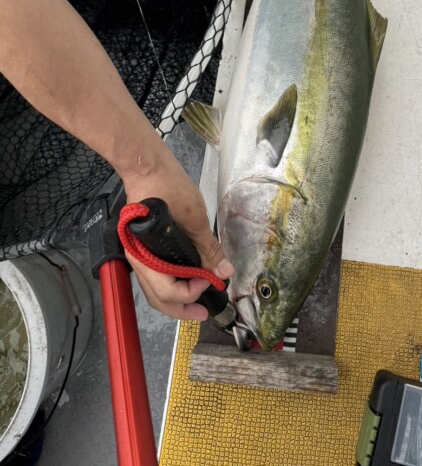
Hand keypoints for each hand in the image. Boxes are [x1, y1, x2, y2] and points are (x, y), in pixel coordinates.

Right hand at [122, 155, 233, 320]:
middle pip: (157, 298)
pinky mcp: (142, 247)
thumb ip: (209, 249)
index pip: (166, 291)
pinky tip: (185, 279)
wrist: (148, 166)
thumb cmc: (167, 187)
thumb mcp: (195, 218)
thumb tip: (224, 272)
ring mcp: (138, 254)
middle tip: (203, 313)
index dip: (190, 294)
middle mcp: (137, 259)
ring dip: (176, 298)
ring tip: (197, 300)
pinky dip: (170, 283)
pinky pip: (154, 275)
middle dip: (181, 309)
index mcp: (145, 255)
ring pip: (154, 289)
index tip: (209, 284)